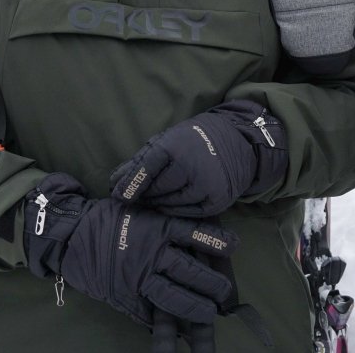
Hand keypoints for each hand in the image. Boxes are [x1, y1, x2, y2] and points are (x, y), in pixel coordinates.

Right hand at [23, 173, 236, 326]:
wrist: (75, 236)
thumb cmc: (115, 217)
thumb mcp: (145, 208)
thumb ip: (169, 218)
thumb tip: (201, 228)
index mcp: (158, 227)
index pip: (194, 233)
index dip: (216, 241)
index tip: (235, 246)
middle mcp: (152, 253)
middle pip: (189, 271)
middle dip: (211, 283)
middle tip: (226, 292)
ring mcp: (139, 276)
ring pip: (172, 296)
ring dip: (194, 307)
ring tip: (210, 314)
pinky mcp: (126, 295)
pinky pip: (148, 312)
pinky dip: (163, 322)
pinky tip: (179, 330)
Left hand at [111, 101, 287, 216]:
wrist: (239, 143)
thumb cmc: (195, 140)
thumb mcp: (169, 140)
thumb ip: (142, 161)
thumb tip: (114, 183)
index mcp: (176, 146)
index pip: (147, 167)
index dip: (131, 182)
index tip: (117, 195)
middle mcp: (191, 166)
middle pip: (156, 189)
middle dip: (143, 195)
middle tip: (135, 198)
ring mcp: (205, 186)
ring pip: (169, 204)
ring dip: (157, 204)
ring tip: (152, 200)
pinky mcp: (215, 202)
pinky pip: (185, 213)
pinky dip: (174, 210)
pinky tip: (170, 204)